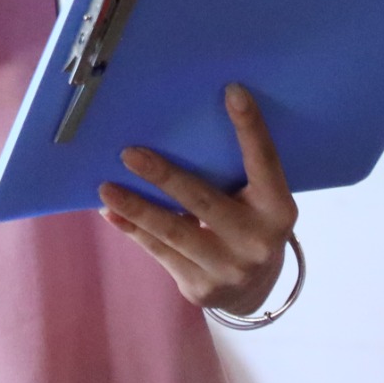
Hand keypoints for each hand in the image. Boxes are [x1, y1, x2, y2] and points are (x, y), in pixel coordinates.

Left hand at [98, 84, 297, 315]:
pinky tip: (111, 212)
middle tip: (130, 153)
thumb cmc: (249, 225)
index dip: (250, 128)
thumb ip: (234, 174)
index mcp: (278, 209)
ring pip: (173, 231)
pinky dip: (133, 230)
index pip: (265, 162)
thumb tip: (181, 129)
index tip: (232, 91)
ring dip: (136, 207)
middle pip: (203, 201)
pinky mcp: (200, 286)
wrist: (253, 291)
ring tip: (106, 187)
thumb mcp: (259, 202)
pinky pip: (159, 252)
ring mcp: (228, 268)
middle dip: (164, 177)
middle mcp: (256, 240)